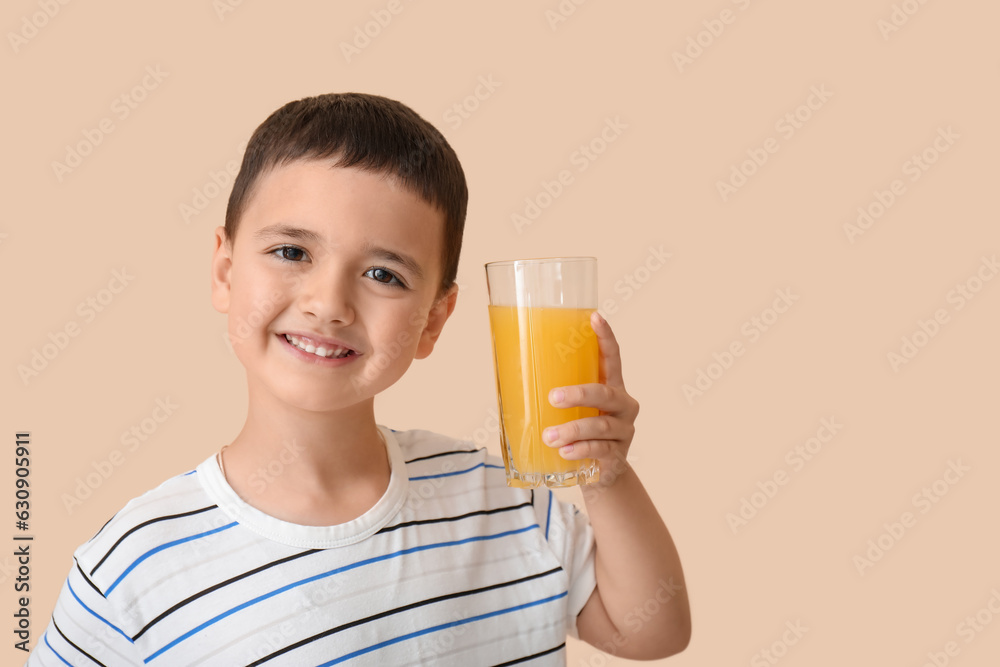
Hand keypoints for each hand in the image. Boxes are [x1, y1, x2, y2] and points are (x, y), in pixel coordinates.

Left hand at [543, 311, 639, 486]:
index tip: (595, 317)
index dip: (605, 336)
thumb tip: (508, 377)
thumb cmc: (580, 432)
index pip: (612, 357)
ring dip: (572, 429)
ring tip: (549, 437)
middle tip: (553, 397)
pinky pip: (600, 450)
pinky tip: (564, 452)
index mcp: (612, 386)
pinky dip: (581, 450)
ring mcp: (624, 430)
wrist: (601, 472)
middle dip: (578, 394)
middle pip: (605, 393)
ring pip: (600, 425)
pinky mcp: (619, 454)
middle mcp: (623, 405)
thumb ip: (554, 394)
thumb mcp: (572, 411)